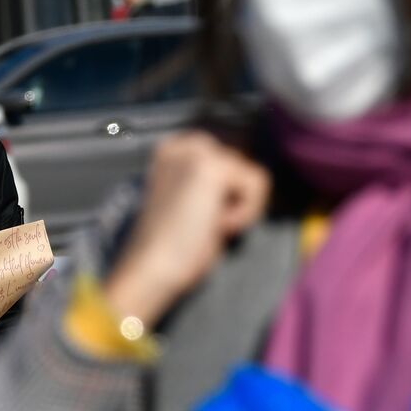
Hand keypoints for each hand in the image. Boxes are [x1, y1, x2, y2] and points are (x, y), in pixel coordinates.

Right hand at [104, 131, 270, 326]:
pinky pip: (259, 184)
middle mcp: (185, 145)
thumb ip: (214, 185)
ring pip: (253, 177)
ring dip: (239, 208)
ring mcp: (199, 151)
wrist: (152, 265)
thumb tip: (247, 182)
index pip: (230, 163)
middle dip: (232, 201)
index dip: (227, 197)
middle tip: (201, 223)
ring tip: (205, 223)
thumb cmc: (171, 247)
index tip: (198, 217)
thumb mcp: (193, 202)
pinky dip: (245, 212)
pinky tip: (214, 224)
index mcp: (175, 151)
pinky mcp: (214, 166)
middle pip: (244, 168)